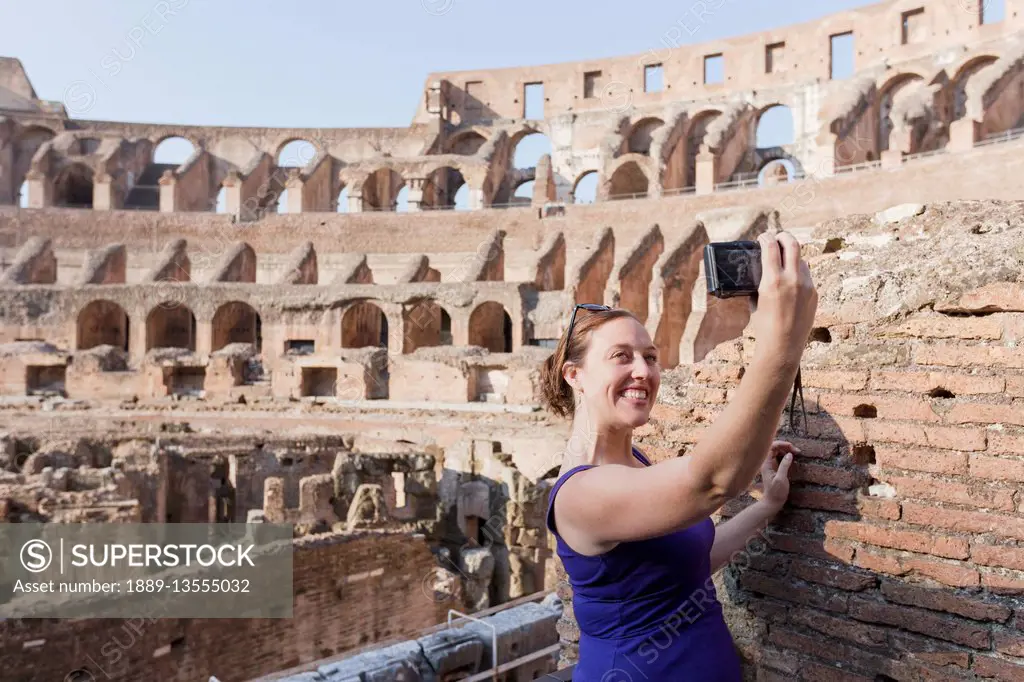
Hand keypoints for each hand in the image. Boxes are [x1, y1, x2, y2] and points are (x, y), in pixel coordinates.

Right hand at [752, 231, 818, 362]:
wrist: (783, 346)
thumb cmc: (764, 326)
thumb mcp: (756, 301)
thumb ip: (760, 283)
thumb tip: (760, 270)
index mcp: (772, 281)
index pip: (771, 246)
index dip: (766, 237)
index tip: (762, 237)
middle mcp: (791, 279)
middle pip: (792, 244)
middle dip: (784, 236)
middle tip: (777, 236)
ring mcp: (806, 286)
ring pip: (801, 260)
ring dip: (792, 256)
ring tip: (784, 259)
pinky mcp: (814, 294)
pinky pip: (806, 275)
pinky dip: (798, 272)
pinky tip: (791, 280)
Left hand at [759, 440, 797, 510]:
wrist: (772, 502)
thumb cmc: (776, 492)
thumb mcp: (781, 479)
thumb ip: (784, 465)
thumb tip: (789, 454)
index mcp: (766, 464)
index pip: (771, 447)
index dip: (781, 444)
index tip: (792, 447)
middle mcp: (766, 463)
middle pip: (774, 448)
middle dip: (785, 446)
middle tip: (797, 451)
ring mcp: (770, 465)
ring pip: (777, 452)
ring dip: (786, 450)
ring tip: (796, 452)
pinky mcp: (774, 468)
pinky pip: (779, 457)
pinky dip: (785, 455)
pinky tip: (792, 457)